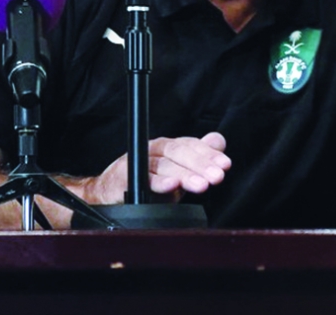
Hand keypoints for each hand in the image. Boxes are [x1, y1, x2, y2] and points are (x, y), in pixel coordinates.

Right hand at [84, 132, 230, 203]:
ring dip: (185, 175)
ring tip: (202, 185)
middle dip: (201, 164)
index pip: (192, 145)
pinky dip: (159, 182)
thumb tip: (218, 140)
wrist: (110, 194)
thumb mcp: (178, 171)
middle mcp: (155, 149)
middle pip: (180, 152)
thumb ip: (198, 157)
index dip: (209, 154)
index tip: (225, 165)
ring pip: (165, 165)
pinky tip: (172, 186)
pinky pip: (143, 177)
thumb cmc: (146, 181)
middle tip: (217, 176)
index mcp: (169, 147)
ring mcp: (139, 160)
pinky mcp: (124, 175)